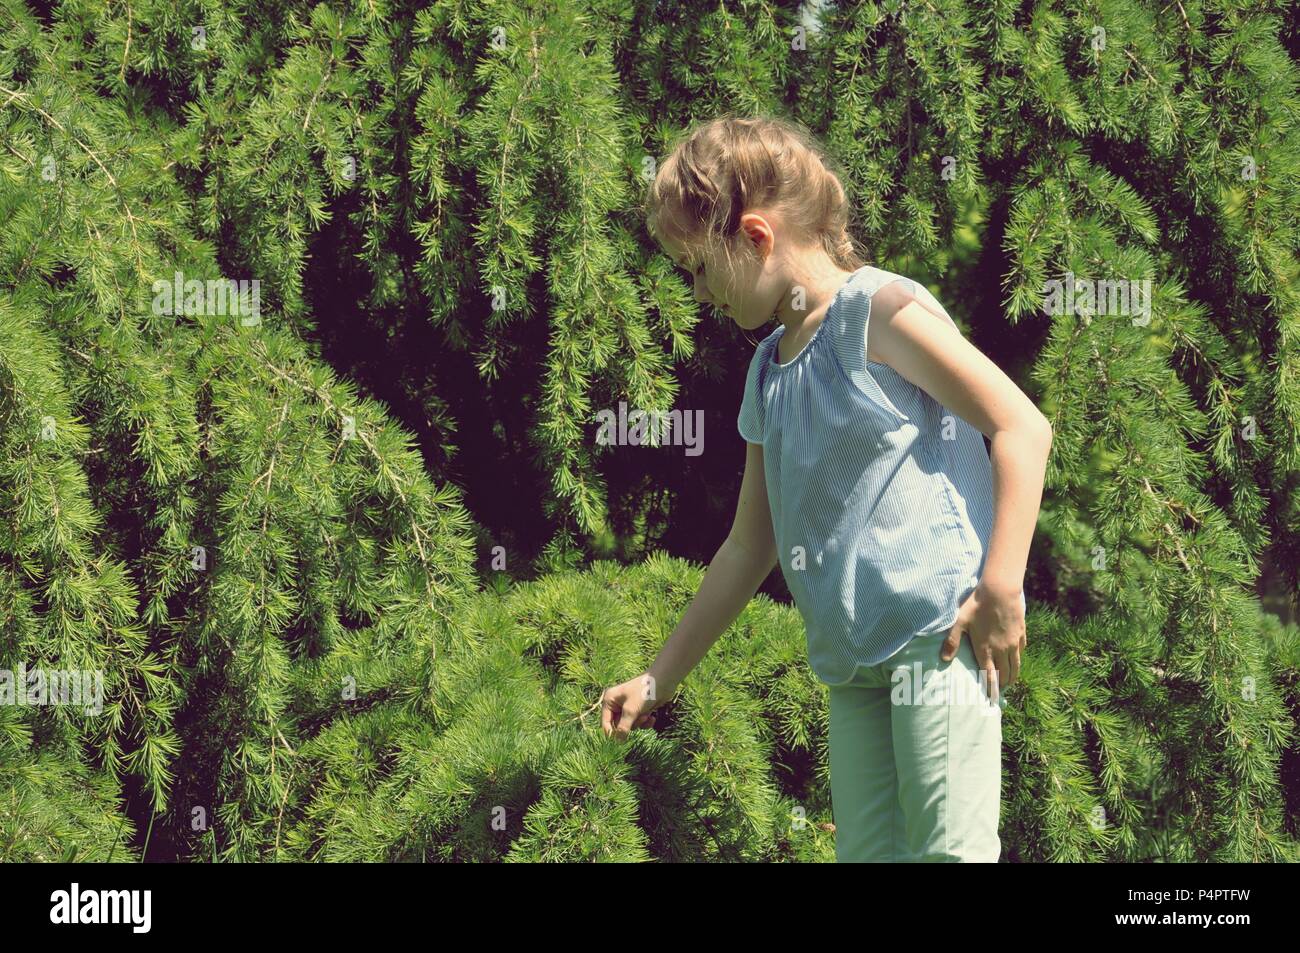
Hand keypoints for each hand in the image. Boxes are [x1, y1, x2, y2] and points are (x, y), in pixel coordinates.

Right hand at [600, 672, 666, 742]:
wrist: (663, 681)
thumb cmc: (644, 692)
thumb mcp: (631, 710)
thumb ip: (623, 727)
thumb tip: (618, 742)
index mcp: (609, 700)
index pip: (605, 723)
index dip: (612, 733)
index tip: (621, 741)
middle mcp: (616, 704)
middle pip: (618, 726)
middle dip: (630, 725)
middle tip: (640, 718)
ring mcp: (628, 707)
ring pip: (629, 726)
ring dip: (639, 723)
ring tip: (646, 714)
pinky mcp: (638, 710)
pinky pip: (638, 723)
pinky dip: (645, 722)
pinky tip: (652, 717)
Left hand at [939, 581, 1025, 704]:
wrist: (1000, 591)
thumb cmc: (976, 605)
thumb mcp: (959, 622)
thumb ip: (952, 641)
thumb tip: (944, 660)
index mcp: (985, 649)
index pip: (988, 675)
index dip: (990, 688)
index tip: (991, 698)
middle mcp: (1001, 650)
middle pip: (1004, 673)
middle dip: (1003, 684)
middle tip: (1001, 692)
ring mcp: (1013, 642)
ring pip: (1015, 665)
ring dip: (1013, 676)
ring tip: (1010, 682)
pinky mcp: (1021, 633)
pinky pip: (1021, 651)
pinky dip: (1019, 659)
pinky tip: (1017, 659)